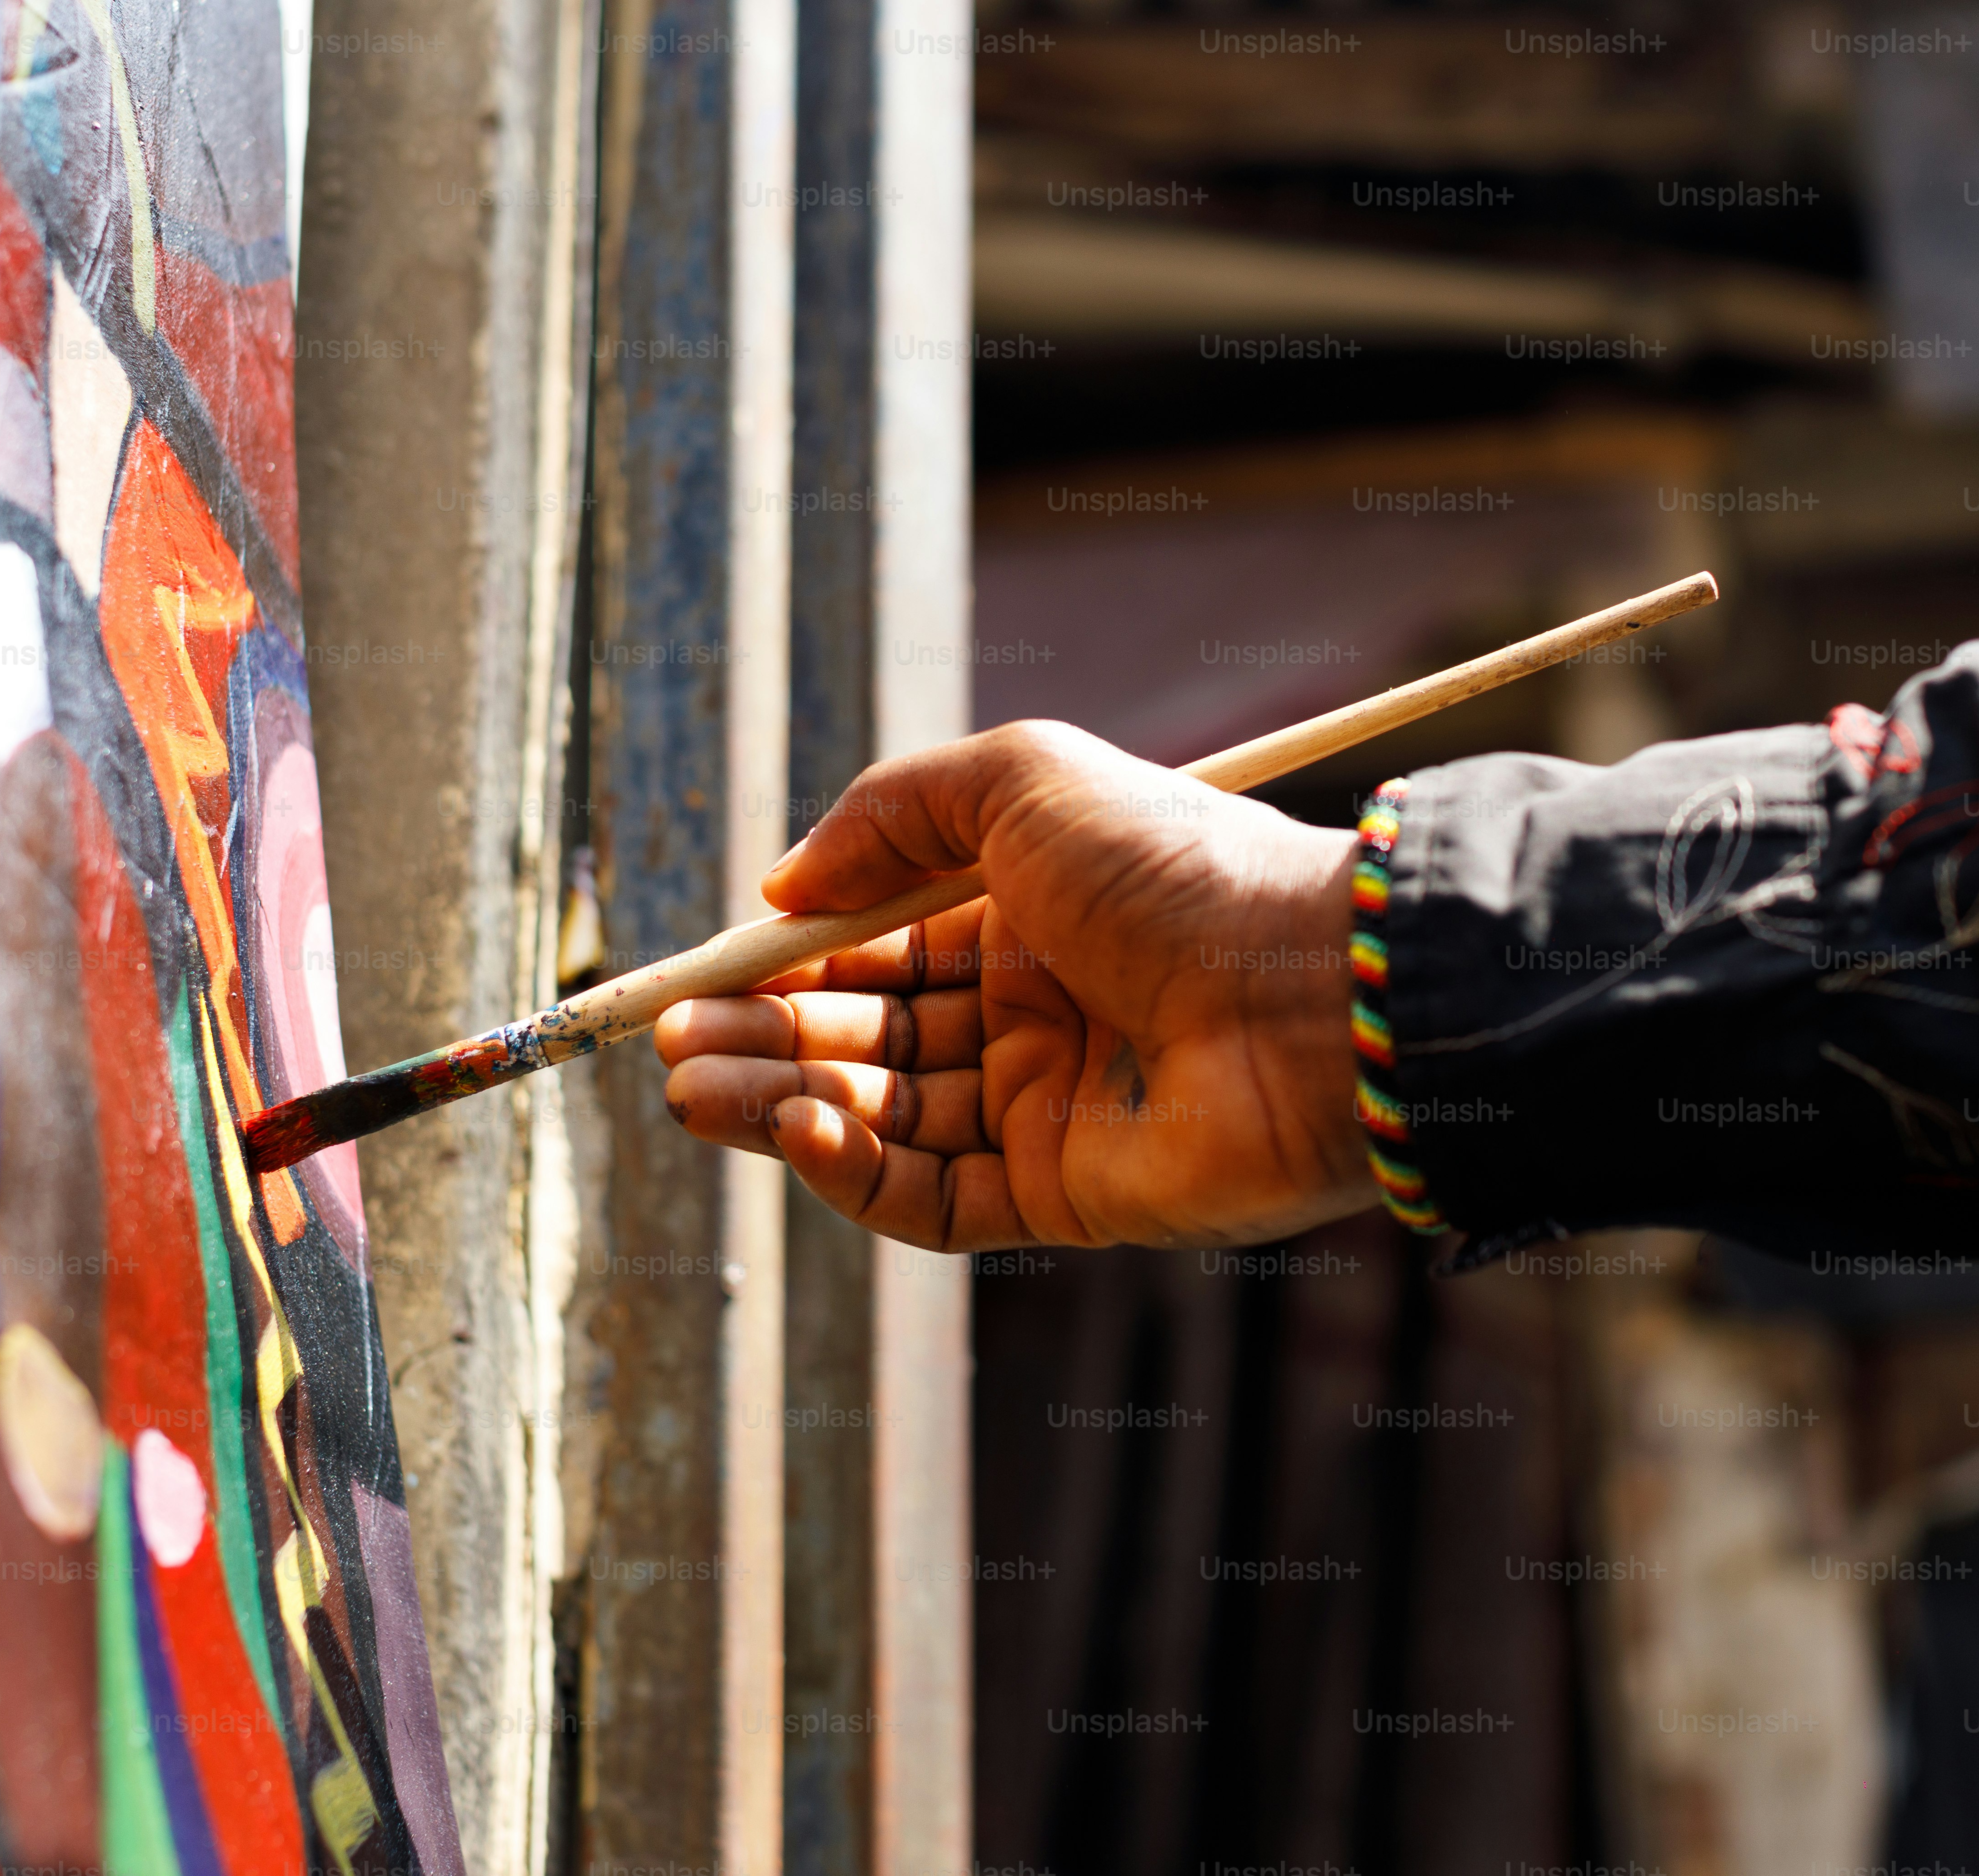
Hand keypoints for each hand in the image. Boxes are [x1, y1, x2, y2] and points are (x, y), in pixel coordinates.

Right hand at [654, 720, 1372, 1251]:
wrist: (1309, 991)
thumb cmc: (1178, 868)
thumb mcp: (1021, 779)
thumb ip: (889, 816)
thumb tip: (786, 888)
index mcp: (1027, 916)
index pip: (875, 951)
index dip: (784, 964)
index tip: (698, 973)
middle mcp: (1033, 1013)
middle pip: (863, 1039)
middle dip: (759, 1039)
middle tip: (669, 1042)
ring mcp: (1047, 1108)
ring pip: (881, 1119)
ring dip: (780, 1103)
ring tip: (692, 1088)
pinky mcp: (1065, 1198)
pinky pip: (933, 1198)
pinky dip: (854, 1172)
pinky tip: (798, 1130)